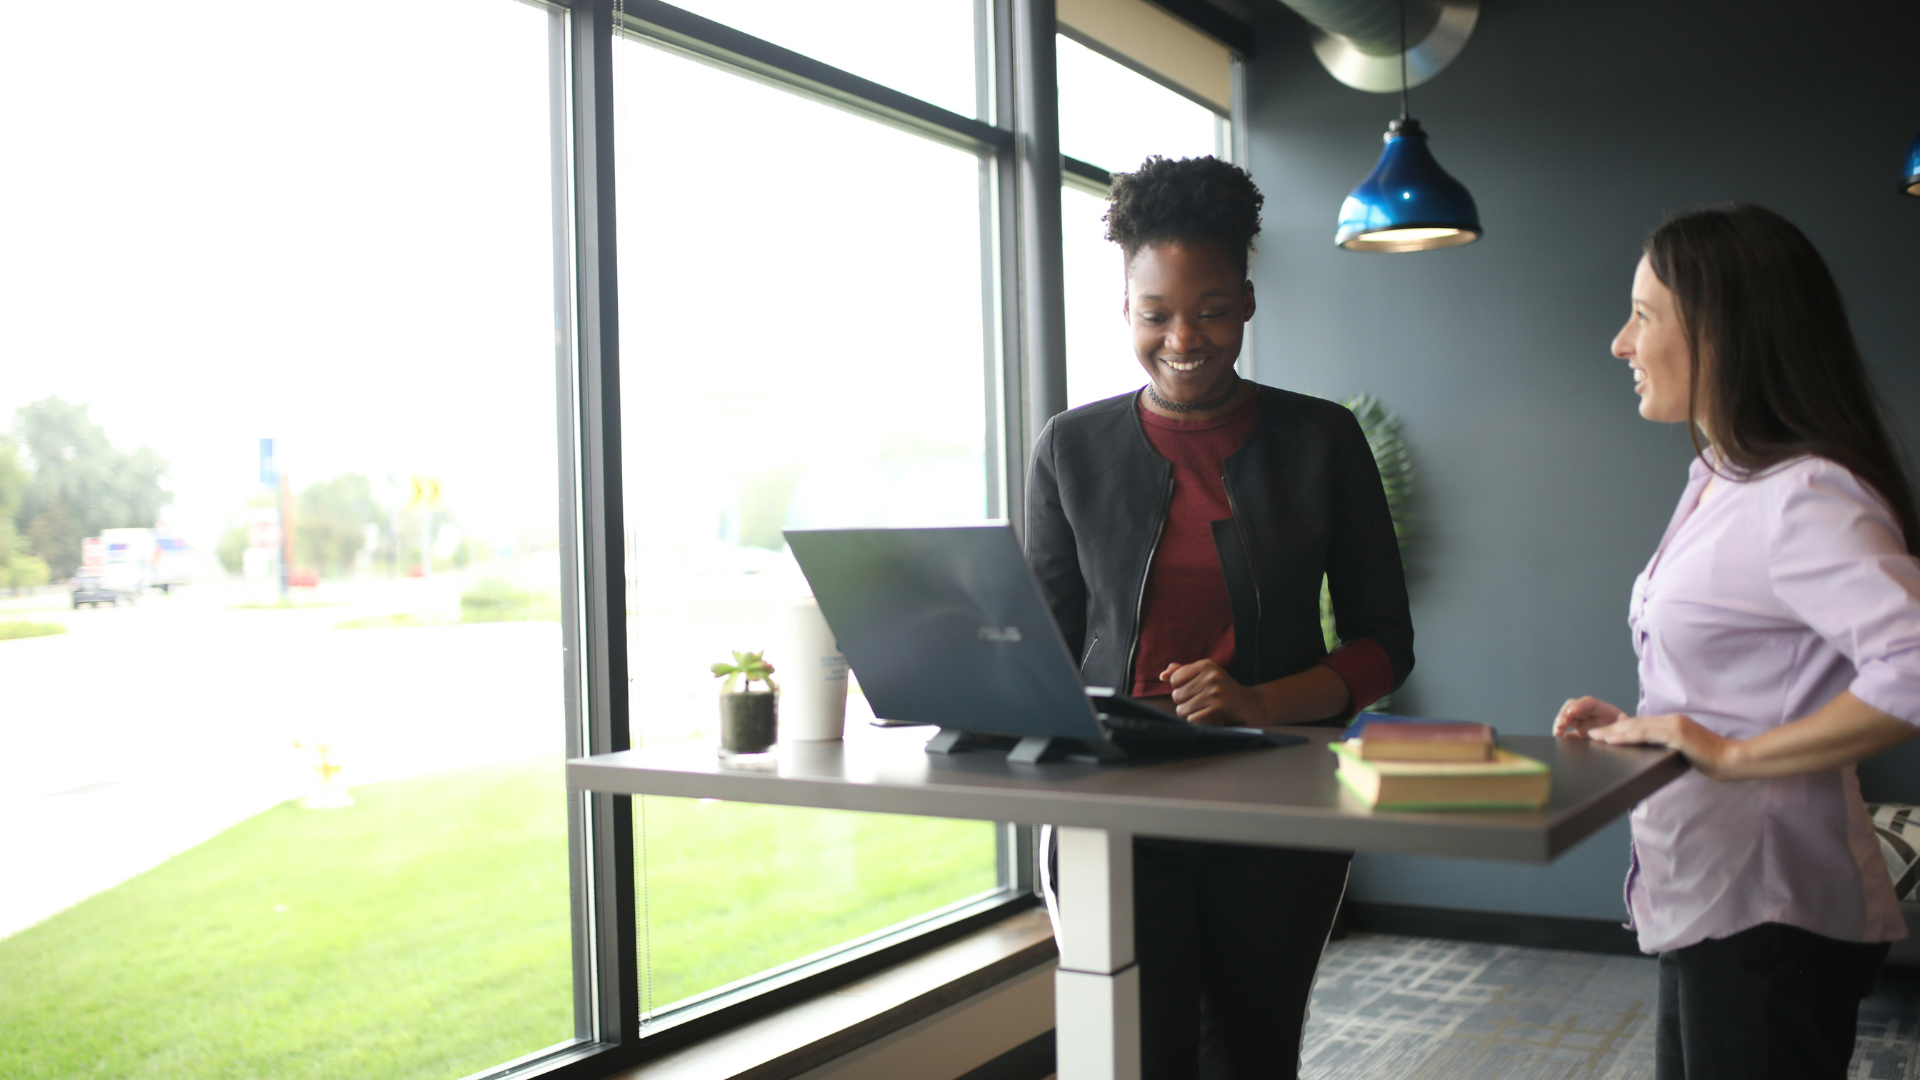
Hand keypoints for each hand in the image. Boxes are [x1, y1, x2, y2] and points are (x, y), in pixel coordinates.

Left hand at [1162, 660, 1263, 725]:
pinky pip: (1192, 719)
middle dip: (1184, 701)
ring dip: (1189, 712)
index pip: (1174, 679)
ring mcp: (1215, 694)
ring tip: (1202, 707)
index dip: (1179, 686)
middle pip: (1176, 695)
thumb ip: (1182, 671)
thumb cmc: (1221, 687)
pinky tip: (1207, 715)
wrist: (1248, 702)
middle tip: (1199, 699)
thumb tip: (1163, 675)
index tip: (1193, 687)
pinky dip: (1197, 720)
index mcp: (1206, 665)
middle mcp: (1211, 677)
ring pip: (1182, 709)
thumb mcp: (1204, 674)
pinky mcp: (1219, 709)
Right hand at [1554, 696, 1628, 737]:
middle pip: (1574, 707)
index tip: (1571, 712)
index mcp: (1604, 710)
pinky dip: (1561, 733)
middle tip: (1562, 724)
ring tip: (1557, 731)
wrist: (1630, 740)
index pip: (1589, 702)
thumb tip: (1623, 719)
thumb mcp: (1631, 727)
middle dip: (1565, 713)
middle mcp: (1592, 715)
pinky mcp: (1581, 734)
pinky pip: (1568, 731)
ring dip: (1560, 722)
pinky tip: (1558, 737)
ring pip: (1568, 717)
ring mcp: (1585, 723)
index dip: (1579, 705)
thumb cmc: (1631, 732)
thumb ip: (1626, 723)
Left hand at [1586, 712, 1737, 778]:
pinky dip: (1626, 736)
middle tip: (1591, 734)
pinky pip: (1645, 734)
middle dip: (1611, 729)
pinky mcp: (1676, 734)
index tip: (1604, 734)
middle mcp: (1671, 720)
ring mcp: (1674, 725)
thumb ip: (1670, 748)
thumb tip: (1655, 754)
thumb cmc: (1712, 760)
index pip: (1641, 725)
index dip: (1621, 729)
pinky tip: (1612, 740)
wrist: (1733, 760)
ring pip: (1636, 727)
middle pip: (1634, 724)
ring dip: (1613, 732)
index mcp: (1673, 723)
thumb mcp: (1686, 751)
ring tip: (1594, 737)